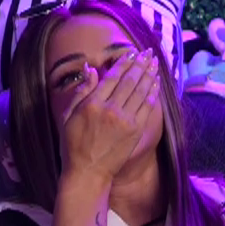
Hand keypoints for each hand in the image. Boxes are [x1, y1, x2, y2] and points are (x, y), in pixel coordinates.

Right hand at [58, 48, 161, 183]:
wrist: (88, 173)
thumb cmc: (73, 145)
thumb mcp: (68, 116)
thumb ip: (81, 91)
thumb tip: (91, 69)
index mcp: (92, 104)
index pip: (112, 77)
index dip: (124, 63)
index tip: (131, 53)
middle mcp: (110, 109)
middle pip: (129, 80)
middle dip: (140, 64)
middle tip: (148, 53)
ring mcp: (125, 120)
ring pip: (141, 91)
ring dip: (150, 74)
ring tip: (155, 62)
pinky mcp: (135, 131)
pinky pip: (147, 107)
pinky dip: (153, 93)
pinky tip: (156, 83)